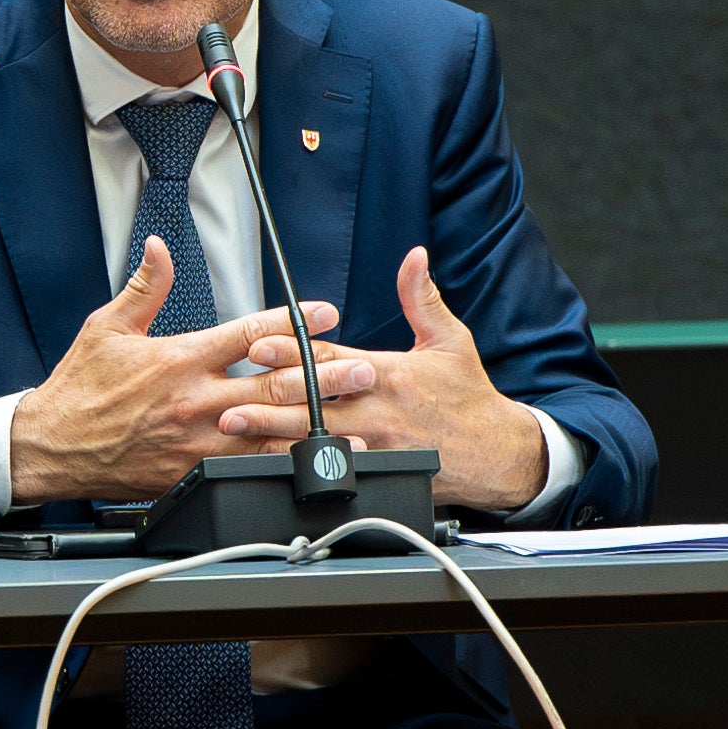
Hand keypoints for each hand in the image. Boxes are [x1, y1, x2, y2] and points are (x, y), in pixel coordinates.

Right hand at [5, 237, 329, 507]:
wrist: (50, 448)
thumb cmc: (78, 390)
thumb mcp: (105, 328)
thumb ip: (144, 288)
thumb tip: (160, 249)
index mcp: (178, 359)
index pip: (247, 333)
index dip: (293, 321)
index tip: (326, 313)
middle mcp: (194, 401)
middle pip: (273, 385)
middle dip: (324, 376)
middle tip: (363, 370)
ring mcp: (196, 441)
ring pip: (268, 432)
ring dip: (315, 426)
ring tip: (356, 422)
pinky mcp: (191, 471)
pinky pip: (245, 468)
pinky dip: (281, 465)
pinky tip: (310, 465)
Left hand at [219, 247, 551, 514]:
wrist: (498, 454)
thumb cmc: (469, 397)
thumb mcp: (449, 340)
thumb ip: (422, 298)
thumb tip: (414, 257)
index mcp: (389, 373)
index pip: (331, 359)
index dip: (291, 352)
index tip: (258, 347)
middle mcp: (378, 409)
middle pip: (314, 402)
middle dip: (269, 400)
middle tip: (229, 400)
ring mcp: (376, 445)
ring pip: (315, 439)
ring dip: (273, 435)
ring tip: (235, 432)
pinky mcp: (378, 471)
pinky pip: (332, 469)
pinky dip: (300, 466)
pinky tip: (267, 464)